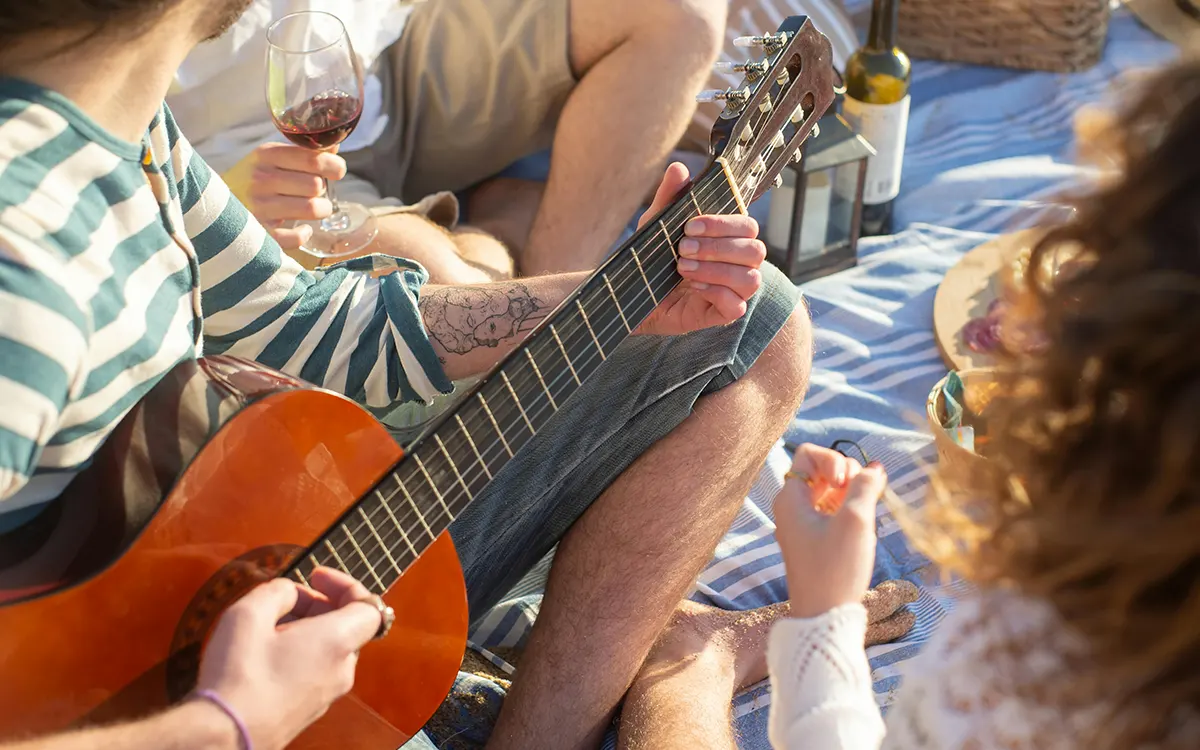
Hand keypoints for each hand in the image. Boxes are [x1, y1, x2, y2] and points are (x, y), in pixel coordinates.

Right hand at [194, 567, 383, 749]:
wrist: (224, 736)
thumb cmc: (239, 676)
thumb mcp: (249, 613)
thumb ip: (277, 591)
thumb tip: (289, 593)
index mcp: (337, 642)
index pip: (370, 605)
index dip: (345, 583)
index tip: (316, 575)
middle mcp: (341, 670)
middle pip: (347, 625)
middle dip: (319, 604)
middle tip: (284, 598)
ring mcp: (327, 694)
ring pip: (329, 649)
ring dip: (306, 629)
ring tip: (269, 626)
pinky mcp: (309, 710)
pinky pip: (316, 671)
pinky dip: (300, 653)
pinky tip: (266, 654)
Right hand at [224, 143, 346, 250]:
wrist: (208, 203)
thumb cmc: (251, 179)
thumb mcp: (270, 158)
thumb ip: (303, 153)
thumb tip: (335, 146)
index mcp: (266, 156)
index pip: (312, 159)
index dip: (333, 166)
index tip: (337, 171)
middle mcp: (261, 179)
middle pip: (316, 185)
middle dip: (323, 190)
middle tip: (315, 192)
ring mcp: (258, 207)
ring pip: (312, 209)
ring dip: (321, 210)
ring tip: (314, 209)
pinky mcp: (259, 232)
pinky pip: (297, 237)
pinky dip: (304, 234)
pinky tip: (301, 228)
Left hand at [636, 163, 765, 336]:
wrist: (628, 295)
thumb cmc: (649, 259)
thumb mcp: (654, 225)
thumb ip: (668, 197)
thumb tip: (679, 169)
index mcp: (727, 239)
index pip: (748, 226)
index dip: (724, 225)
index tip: (690, 226)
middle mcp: (735, 264)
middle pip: (756, 251)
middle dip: (719, 247)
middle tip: (683, 248)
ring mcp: (731, 291)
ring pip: (751, 279)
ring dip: (716, 270)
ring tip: (682, 267)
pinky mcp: (719, 315)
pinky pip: (737, 307)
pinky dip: (717, 294)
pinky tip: (692, 288)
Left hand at [773, 444, 887, 618]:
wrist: (823, 617)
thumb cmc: (835, 569)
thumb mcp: (855, 521)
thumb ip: (865, 486)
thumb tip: (875, 467)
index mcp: (790, 498)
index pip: (808, 454)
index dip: (833, 459)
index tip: (845, 482)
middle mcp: (792, 508)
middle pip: (821, 470)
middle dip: (847, 475)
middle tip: (860, 499)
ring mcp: (803, 524)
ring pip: (830, 491)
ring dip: (851, 494)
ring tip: (863, 515)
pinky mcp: (816, 540)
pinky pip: (832, 510)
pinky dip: (849, 510)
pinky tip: (862, 527)